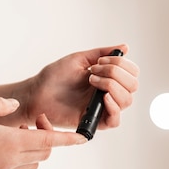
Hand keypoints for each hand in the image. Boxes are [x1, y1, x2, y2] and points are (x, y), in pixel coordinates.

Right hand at [0, 97, 85, 168]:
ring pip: (30, 164)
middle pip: (43, 153)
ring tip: (13, 133)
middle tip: (32, 121)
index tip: (84, 138)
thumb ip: (1, 104)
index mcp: (10, 142)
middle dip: (46, 138)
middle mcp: (8, 161)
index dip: (69, 139)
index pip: (49, 141)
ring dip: (32, 149)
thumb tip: (15, 107)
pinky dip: (17, 158)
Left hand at [20, 44, 138, 129]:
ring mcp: (101, 108)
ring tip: (91, 80)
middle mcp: (108, 93)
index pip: (131, 73)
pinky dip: (114, 107)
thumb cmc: (54, 77)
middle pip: (132, 86)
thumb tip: (125, 47)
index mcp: (107, 78)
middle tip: (93, 71)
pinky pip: (115, 120)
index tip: (100, 61)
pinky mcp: (94, 121)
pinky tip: (103, 97)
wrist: (36, 92)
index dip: (122, 64)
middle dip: (116, 73)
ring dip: (112, 85)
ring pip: (126, 100)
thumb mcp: (79, 59)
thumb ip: (101, 53)